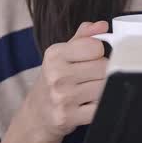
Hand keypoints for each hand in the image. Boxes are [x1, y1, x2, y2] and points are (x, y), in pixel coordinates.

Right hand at [15, 21, 108, 142]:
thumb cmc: (54, 80)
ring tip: (89, 91)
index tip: (92, 58)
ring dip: (102, 89)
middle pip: (103, 67)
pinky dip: (100, 106)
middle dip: (103, 72)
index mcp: (55, 55)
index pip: (95, 46)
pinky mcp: (69, 117)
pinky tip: (89, 104)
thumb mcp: (62, 54)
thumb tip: (102, 25)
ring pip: (104, 87)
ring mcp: (62, 97)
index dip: (99, 52)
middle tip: (91, 77)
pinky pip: (100, 107)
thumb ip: (83, 37)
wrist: (37, 114)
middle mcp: (56, 75)